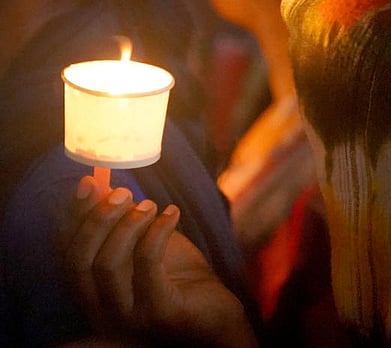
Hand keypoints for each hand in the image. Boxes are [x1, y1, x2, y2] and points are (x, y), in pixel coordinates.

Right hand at [63, 176, 257, 346]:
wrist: (214, 312)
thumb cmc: (176, 277)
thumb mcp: (144, 244)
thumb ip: (121, 222)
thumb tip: (102, 185)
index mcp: (90, 292)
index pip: (67, 254)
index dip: (73, 216)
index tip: (89, 182)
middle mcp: (99, 310)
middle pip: (79, 261)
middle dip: (98, 219)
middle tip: (123, 191)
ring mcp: (126, 317)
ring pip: (107, 265)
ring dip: (127, 225)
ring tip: (151, 205)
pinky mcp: (158, 313)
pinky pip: (147, 267)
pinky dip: (156, 233)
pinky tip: (172, 214)